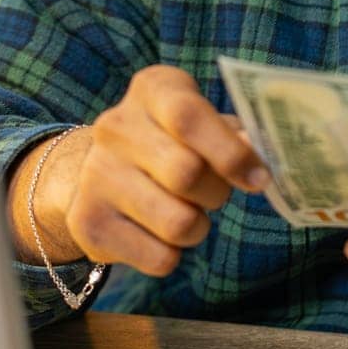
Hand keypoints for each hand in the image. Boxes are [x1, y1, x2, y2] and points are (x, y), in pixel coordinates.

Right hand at [10, 65, 270, 276]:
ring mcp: (96, 174)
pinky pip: (159, 258)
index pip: (188, 117)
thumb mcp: (205, 123)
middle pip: (186, 174)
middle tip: (214, 193)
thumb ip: (237, 137)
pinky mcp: (88, 222)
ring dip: (198, 227)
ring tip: (186, 213)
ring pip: (177, 223)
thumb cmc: (174, 142)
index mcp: (152, 90)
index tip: (258, 179)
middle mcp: (115, 126)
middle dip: (217, 193)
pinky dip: (173, 254)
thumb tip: (260, 158)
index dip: (230, 152)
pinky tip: (158, 233)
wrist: (100, 172)